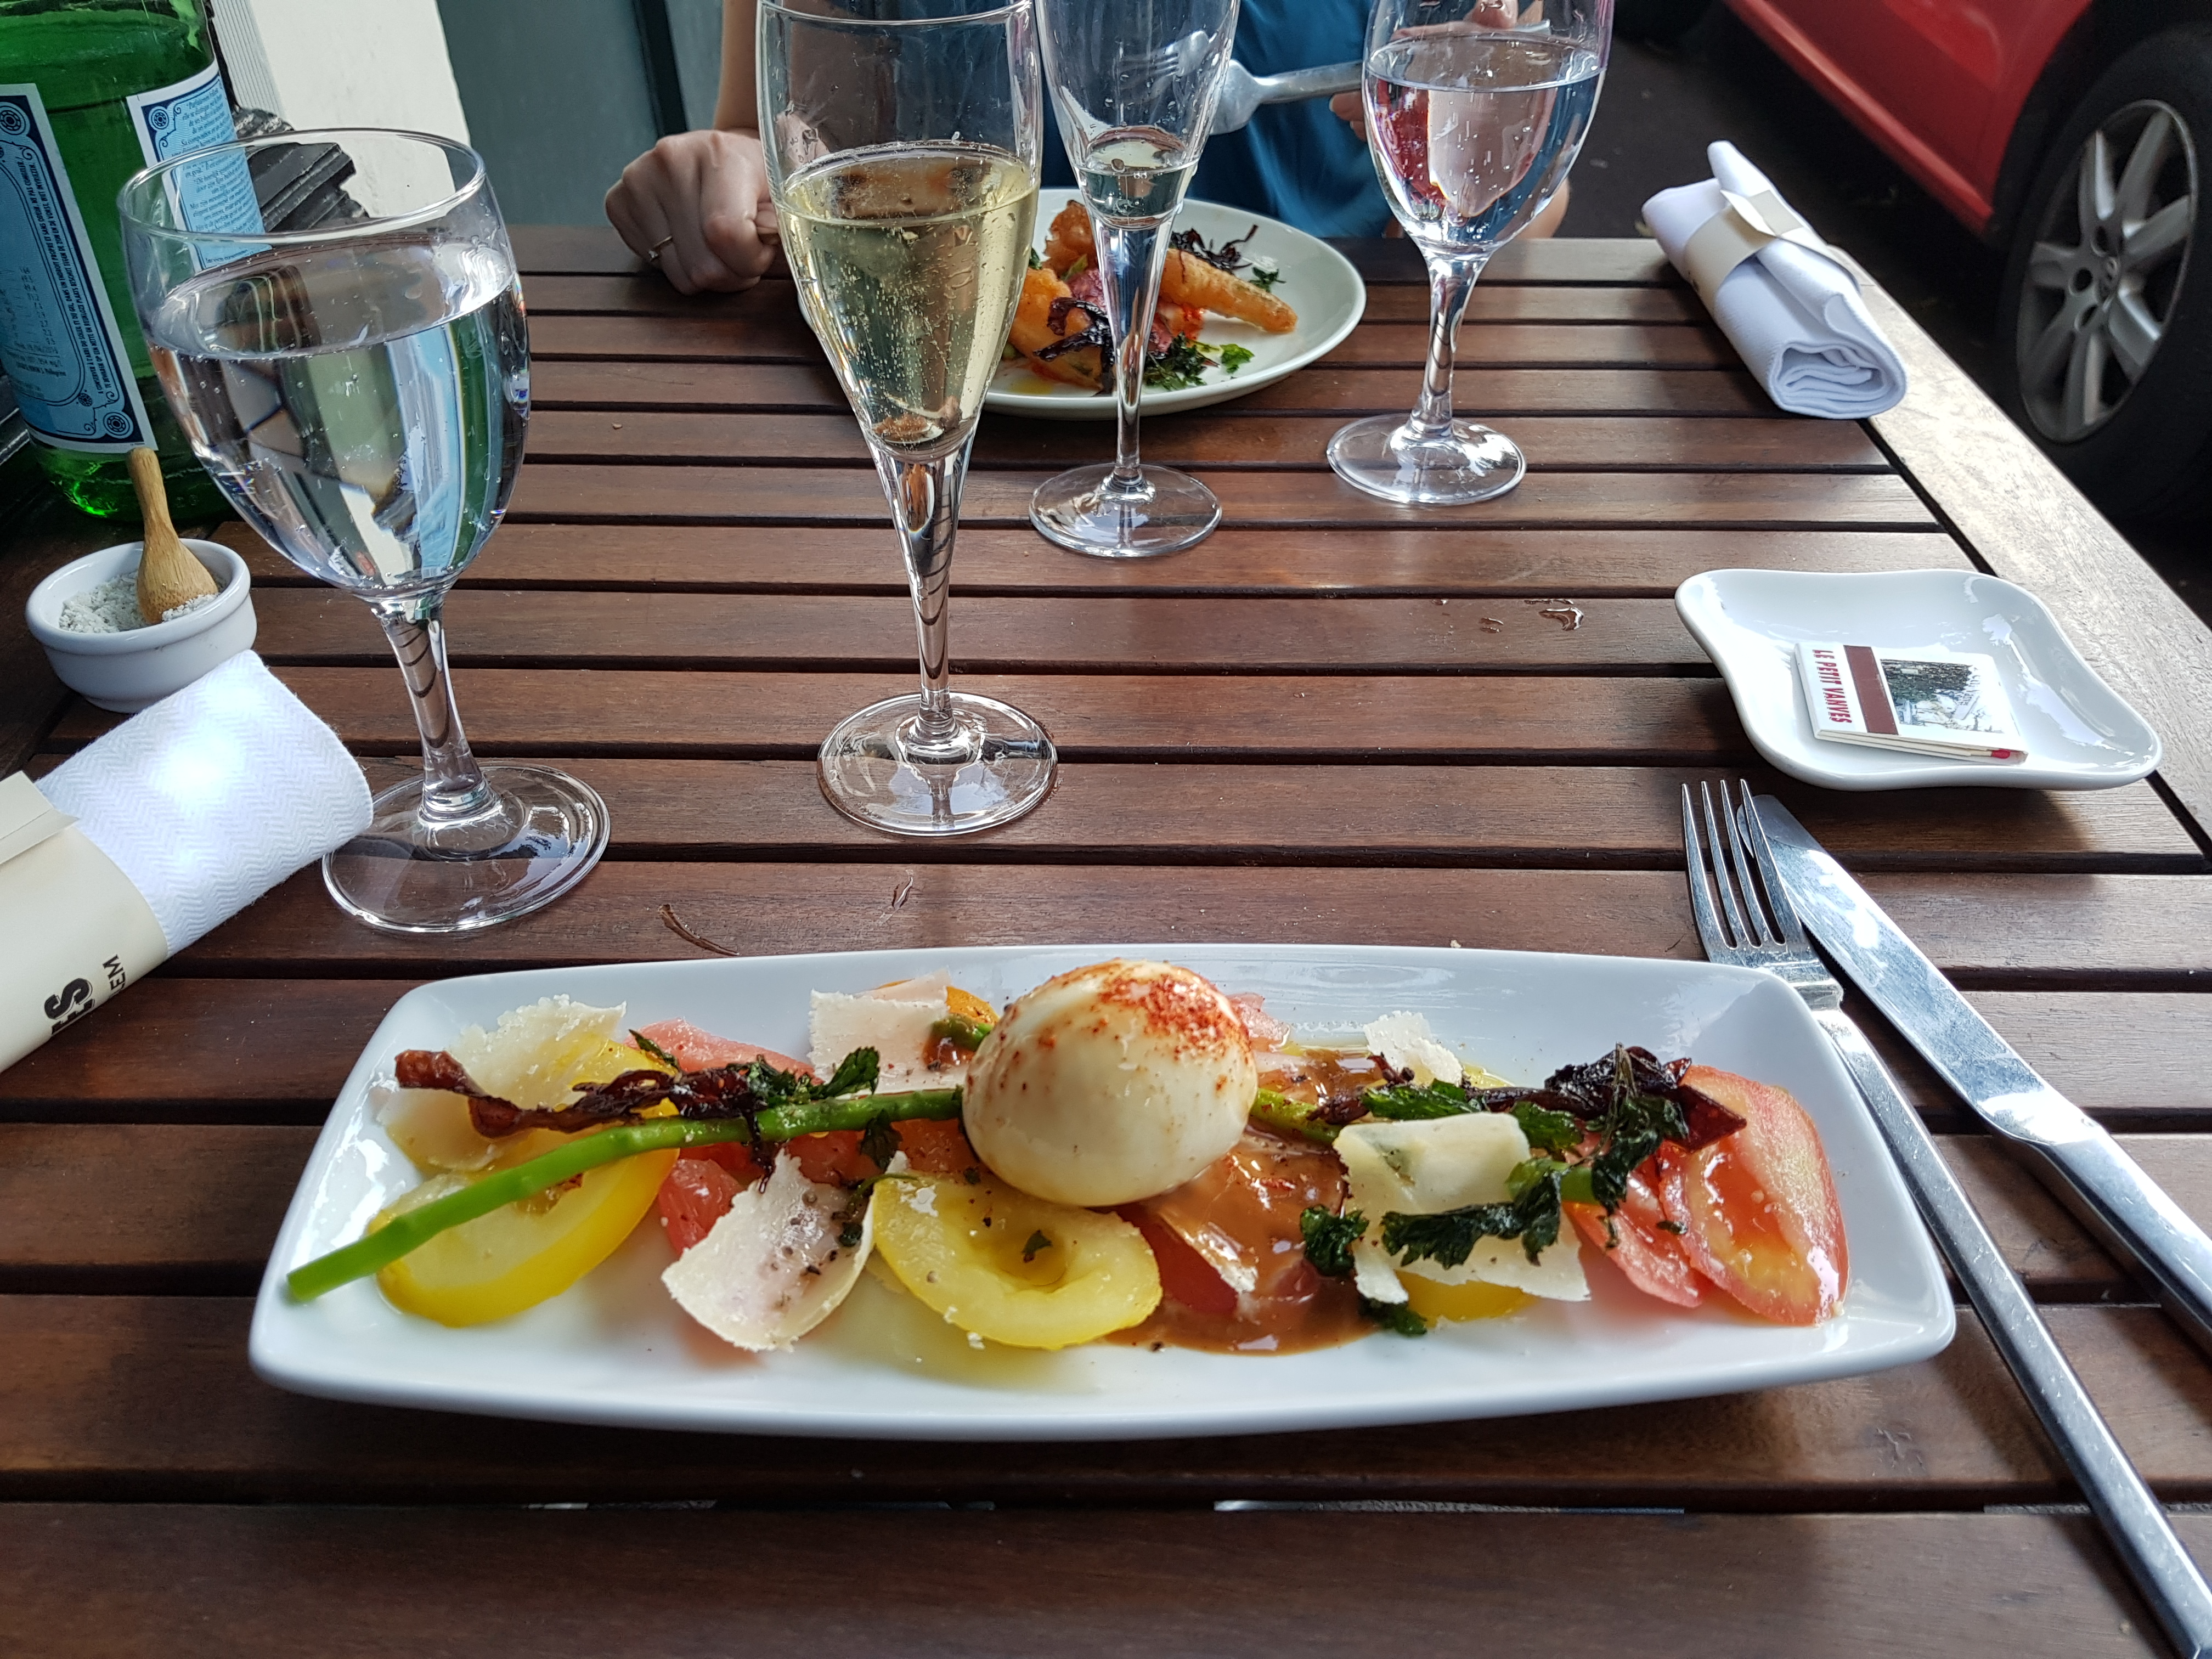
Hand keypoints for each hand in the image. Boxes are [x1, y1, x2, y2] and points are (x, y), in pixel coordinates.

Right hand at [605, 129, 779, 293]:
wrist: (721, 156)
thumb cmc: (754, 179)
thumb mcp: (781, 195)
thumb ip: (779, 221)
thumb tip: (762, 237)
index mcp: (718, 153)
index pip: (727, 233)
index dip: (750, 260)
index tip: (761, 251)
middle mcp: (671, 160)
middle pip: (703, 265)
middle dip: (732, 273)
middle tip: (740, 252)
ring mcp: (638, 180)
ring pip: (681, 274)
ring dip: (706, 274)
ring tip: (716, 246)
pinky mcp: (617, 201)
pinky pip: (655, 267)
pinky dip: (678, 266)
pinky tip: (689, 238)